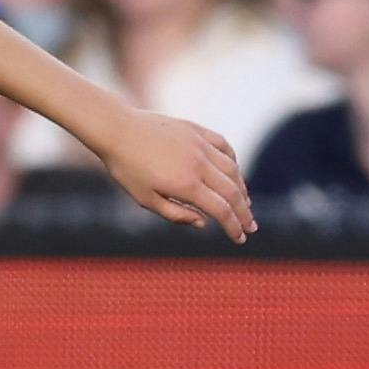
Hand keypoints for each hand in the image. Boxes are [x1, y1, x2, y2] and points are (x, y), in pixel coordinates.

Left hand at [96, 110, 254, 242]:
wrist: (117, 130)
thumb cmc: (126, 168)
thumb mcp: (145, 199)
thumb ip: (176, 214)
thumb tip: (204, 223)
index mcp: (186, 185)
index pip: (221, 210)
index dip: (233, 227)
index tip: (240, 238)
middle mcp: (199, 164)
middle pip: (233, 192)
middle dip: (244, 212)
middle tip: (251, 226)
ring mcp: (201, 145)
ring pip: (232, 169)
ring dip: (242, 189)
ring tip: (245, 203)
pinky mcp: (198, 131)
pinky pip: (225, 147)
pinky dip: (233, 162)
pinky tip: (234, 173)